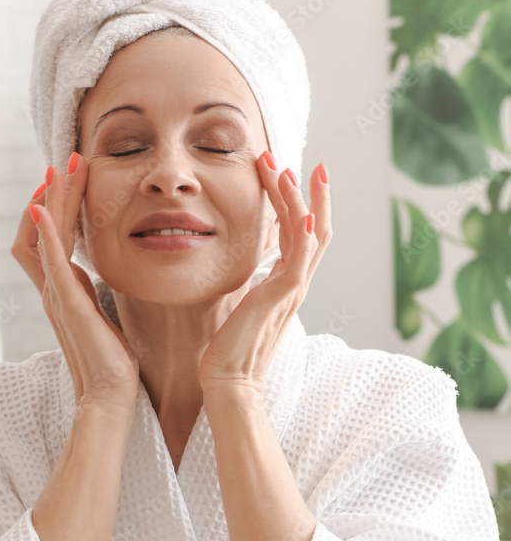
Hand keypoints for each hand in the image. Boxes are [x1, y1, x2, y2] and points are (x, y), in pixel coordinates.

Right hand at [11, 156, 139, 419]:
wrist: (112, 395)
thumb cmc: (114, 361)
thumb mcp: (107, 315)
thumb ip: (101, 294)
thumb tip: (112, 274)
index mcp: (65, 289)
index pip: (51, 236)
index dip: (57, 205)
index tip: (74, 177)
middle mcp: (54, 288)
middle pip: (41, 228)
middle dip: (54, 191)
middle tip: (69, 158)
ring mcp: (56, 295)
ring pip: (43, 236)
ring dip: (51, 200)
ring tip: (61, 168)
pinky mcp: (66, 304)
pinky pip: (49, 261)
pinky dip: (44, 232)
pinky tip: (44, 207)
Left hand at [198, 154, 331, 395]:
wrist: (228, 381)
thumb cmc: (227, 350)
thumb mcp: (238, 306)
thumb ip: (246, 286)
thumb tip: (241, 273)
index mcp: (284, 284)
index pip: (297, 234)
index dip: (293, 202)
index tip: (282, 173)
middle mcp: (295, 284)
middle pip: (313, 227)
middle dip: (305, 191)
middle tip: (295, 160)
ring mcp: (292, 289)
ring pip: (309, 234)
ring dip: (300, 199)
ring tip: (290, 169)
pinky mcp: (283, 296)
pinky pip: (301, 258)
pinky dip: (304, 232)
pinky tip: (303, 210)